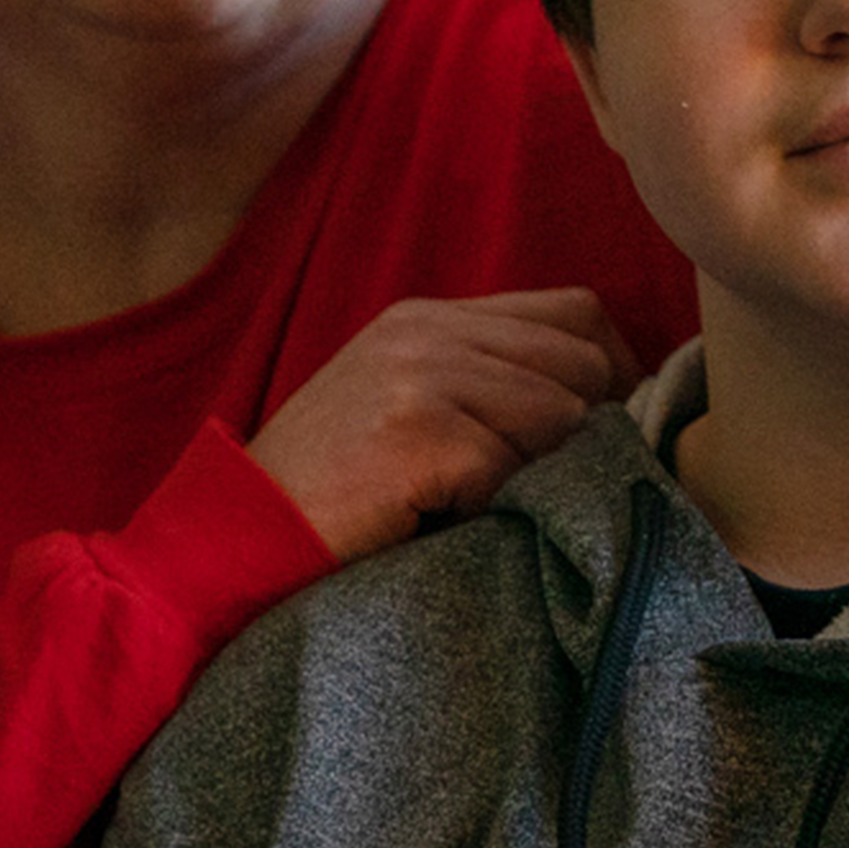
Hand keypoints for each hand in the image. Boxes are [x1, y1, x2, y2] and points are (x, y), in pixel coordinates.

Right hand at [245, 289, 643, 562]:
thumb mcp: (402, 407)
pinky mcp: (416, 430)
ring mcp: (420, 374)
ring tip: (483, 504)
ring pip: (557, 416)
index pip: (574, 311)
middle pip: (579, 361)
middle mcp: (427, 330)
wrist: (236, 536)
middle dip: (585, 430)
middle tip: (550, 485)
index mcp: (429, 317)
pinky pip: (510, 467)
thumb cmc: (328, 492)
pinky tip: (446, 521)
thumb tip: (601, 406)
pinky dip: (494, 506)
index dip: (612, 371)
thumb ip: (483, 384)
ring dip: (536, 474)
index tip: (607, 430)